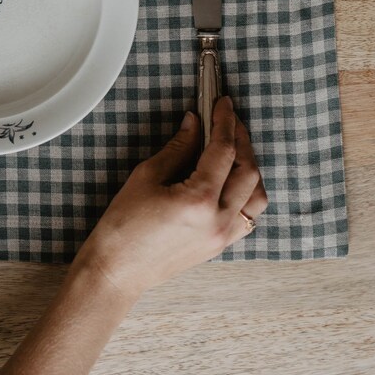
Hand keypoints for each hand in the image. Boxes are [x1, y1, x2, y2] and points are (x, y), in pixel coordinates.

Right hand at [72, 97, 267, 305]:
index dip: (224, 121)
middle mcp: (220, 219)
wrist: (118, 271)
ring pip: (257, 196)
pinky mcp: (221, 245)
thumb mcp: (146, 177)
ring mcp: (224, 236)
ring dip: (250, 167)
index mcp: (200, 200)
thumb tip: (194, 123)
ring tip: (233, 148)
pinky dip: (247, 193)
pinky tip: (233, 179)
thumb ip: (177, 148)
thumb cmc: (123, 227)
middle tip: (228, 119)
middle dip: (241, 139)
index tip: (222, 103)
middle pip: (248, 170)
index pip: (224, 150)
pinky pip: (248, 216)